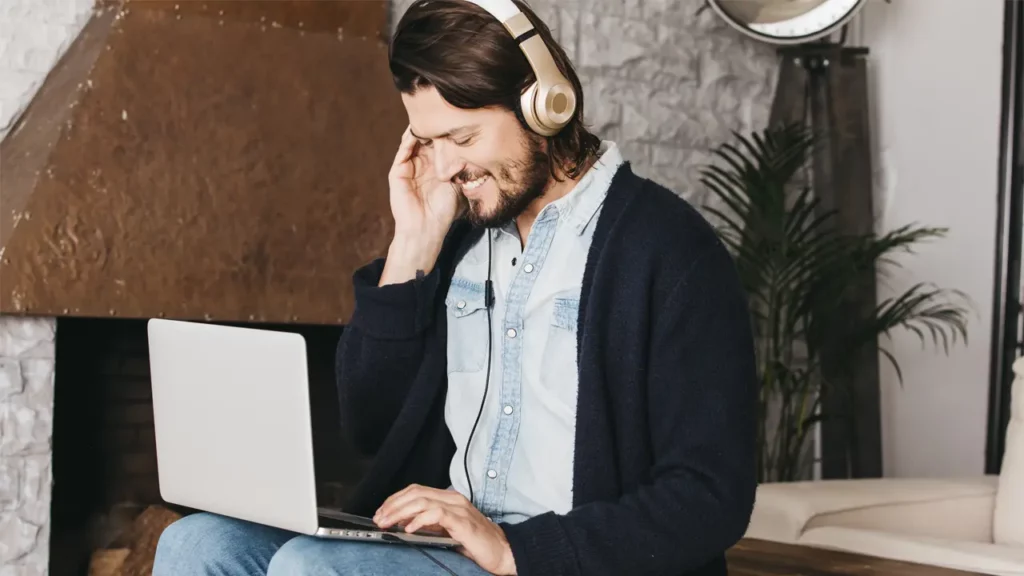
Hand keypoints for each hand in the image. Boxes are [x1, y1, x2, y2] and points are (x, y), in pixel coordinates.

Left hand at [374, 484, 516, 574]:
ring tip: (389, 523)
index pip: (416, 491)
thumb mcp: (447, 531)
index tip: (381, 512)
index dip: (396, 499)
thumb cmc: (477, 544)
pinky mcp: (463, 522)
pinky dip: (419, 519)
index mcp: (449, 499)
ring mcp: (459, 509)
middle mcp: (454, 499)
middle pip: (416, 493)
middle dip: (393, 505)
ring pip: (422, 501)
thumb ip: (430, 524)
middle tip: (380, 518)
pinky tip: (409, 528)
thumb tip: (405, 523)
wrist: (503, 552)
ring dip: (401, 511)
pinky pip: (437, 514)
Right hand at [380, 127, 464, 284]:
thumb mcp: (458, 184)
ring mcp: (409, 167)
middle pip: (427, 138)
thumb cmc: (444, 211)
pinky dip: (411, 139)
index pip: (441, 143)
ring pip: (415, 141)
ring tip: (433, 118)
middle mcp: (422, 164)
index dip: (448, 131)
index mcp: (436, 167)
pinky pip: (404, 150)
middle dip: (436, 126)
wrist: (427, 229)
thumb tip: (474, 146)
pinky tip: (421, 131)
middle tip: (445, 113)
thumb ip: (462, 166)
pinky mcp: (398, 171)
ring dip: (424, 130)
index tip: (459, 119)